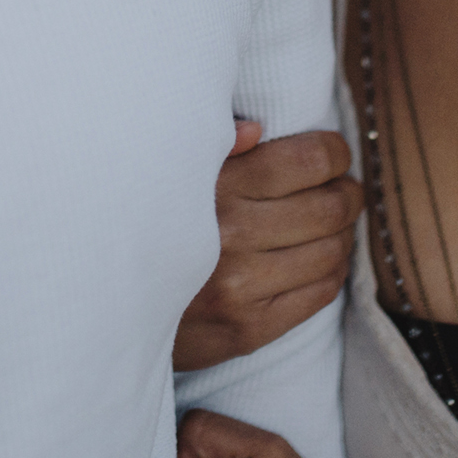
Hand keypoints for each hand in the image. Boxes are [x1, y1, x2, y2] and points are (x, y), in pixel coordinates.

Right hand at [174, 123, 362, 370]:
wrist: (110, 310)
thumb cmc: (150, 228)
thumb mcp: (167, 174)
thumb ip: (214, 148)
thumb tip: (256, 129)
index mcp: (215, 187)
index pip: (306, 161)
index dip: (333, 154)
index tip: (334, 154)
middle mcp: (230, 236)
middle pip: (328, 207)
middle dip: (347, 194)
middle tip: (343, 189)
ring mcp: (241, 288)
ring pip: (331, 250)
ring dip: (342, 233)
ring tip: (332, 224)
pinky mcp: (249, 329)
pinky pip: (320, 292)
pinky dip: (333, 270)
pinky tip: (322, 259)